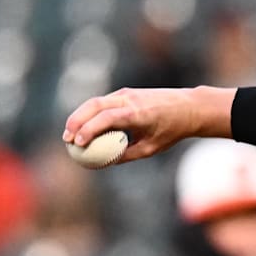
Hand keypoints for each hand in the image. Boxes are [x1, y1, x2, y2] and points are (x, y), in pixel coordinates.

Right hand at [62, 86, 235, 163]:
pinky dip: (90, 112)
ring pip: (96, 101)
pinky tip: (83, 126)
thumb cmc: (171, 130)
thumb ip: (127, 155)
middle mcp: (130, 99)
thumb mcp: (151, 148)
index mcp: (137, 113)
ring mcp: (127, 94)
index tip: (78, 143)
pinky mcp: (126, 93)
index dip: (89, 129)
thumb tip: (104, 163)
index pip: (107, 118)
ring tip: (70, 134)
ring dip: (80, 116)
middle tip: (66, 139)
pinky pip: (103, 102)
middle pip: (95, 105)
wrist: (188, 107)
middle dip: (76, 121)